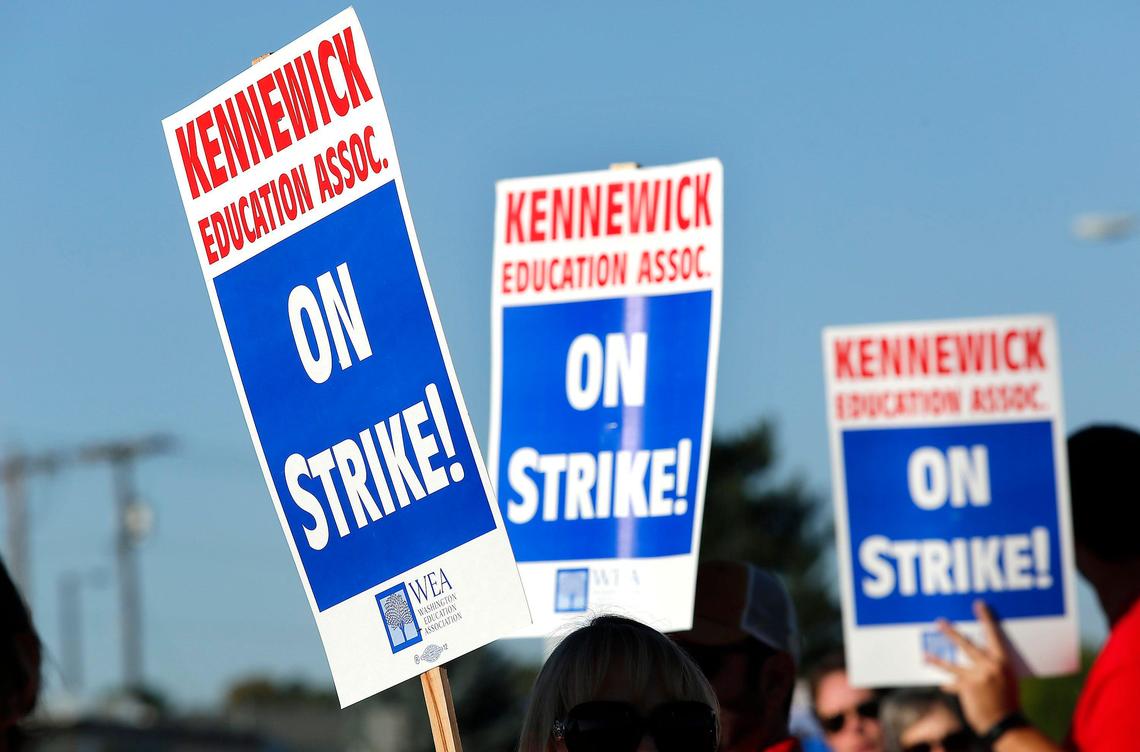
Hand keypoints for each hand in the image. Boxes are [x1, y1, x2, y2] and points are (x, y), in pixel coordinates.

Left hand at [925, 600, 1020, 733]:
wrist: (1006, 723)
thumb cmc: (1008, 702)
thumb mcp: (1007, 680)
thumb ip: (993, 666)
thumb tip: (981, 657)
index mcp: (1002, 661)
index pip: (993, 635)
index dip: (986, 619)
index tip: (978, 605)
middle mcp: (989, 666)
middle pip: (966, 644)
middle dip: (951, 633)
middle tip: (939, 622)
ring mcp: (977, 676)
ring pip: (952, 664)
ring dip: (937, 659)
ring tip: (924, 655)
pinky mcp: (967, 687)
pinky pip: (953, 683)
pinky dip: (949, 686)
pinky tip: (944, 687)